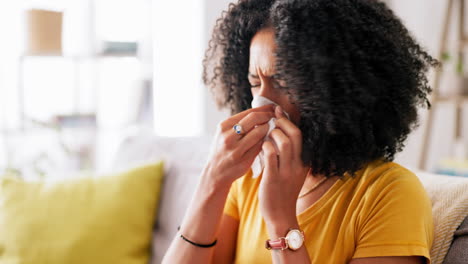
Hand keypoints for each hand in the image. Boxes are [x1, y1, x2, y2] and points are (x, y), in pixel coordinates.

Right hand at [203, 105, 275, 189]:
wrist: (216, 172)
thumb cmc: (223, 149)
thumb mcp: (225, 133)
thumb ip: (240, 122)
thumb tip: (262, 110)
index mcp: (224, 126)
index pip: (249, 112)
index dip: (264, 109)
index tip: (272, 108)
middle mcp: (228, 136)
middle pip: (254, 118)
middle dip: (268, 116)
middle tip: (276, 117)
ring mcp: (236, 149)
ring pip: (259, 132)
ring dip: (268, 129)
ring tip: (272, 129)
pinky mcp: (244, 159)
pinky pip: (260, 146)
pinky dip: (266, 141)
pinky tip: (269, 141)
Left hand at [258, 106, 308, 223]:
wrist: (281, 215)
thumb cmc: (282, 191)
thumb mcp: (291, 171)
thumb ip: (286, 155)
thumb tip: (276, 134)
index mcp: (303, 161)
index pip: (300, 134)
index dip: (289, 120)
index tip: (278, 111)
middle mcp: (298, 164)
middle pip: (296, 134)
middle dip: (282, 122)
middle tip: (271, 119)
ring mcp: (287, 171)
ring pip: (285, 143)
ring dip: (273, 134)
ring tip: (265, 136)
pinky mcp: (274, 178)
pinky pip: (271, 156)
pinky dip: (265, 147)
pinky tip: (260, 147)